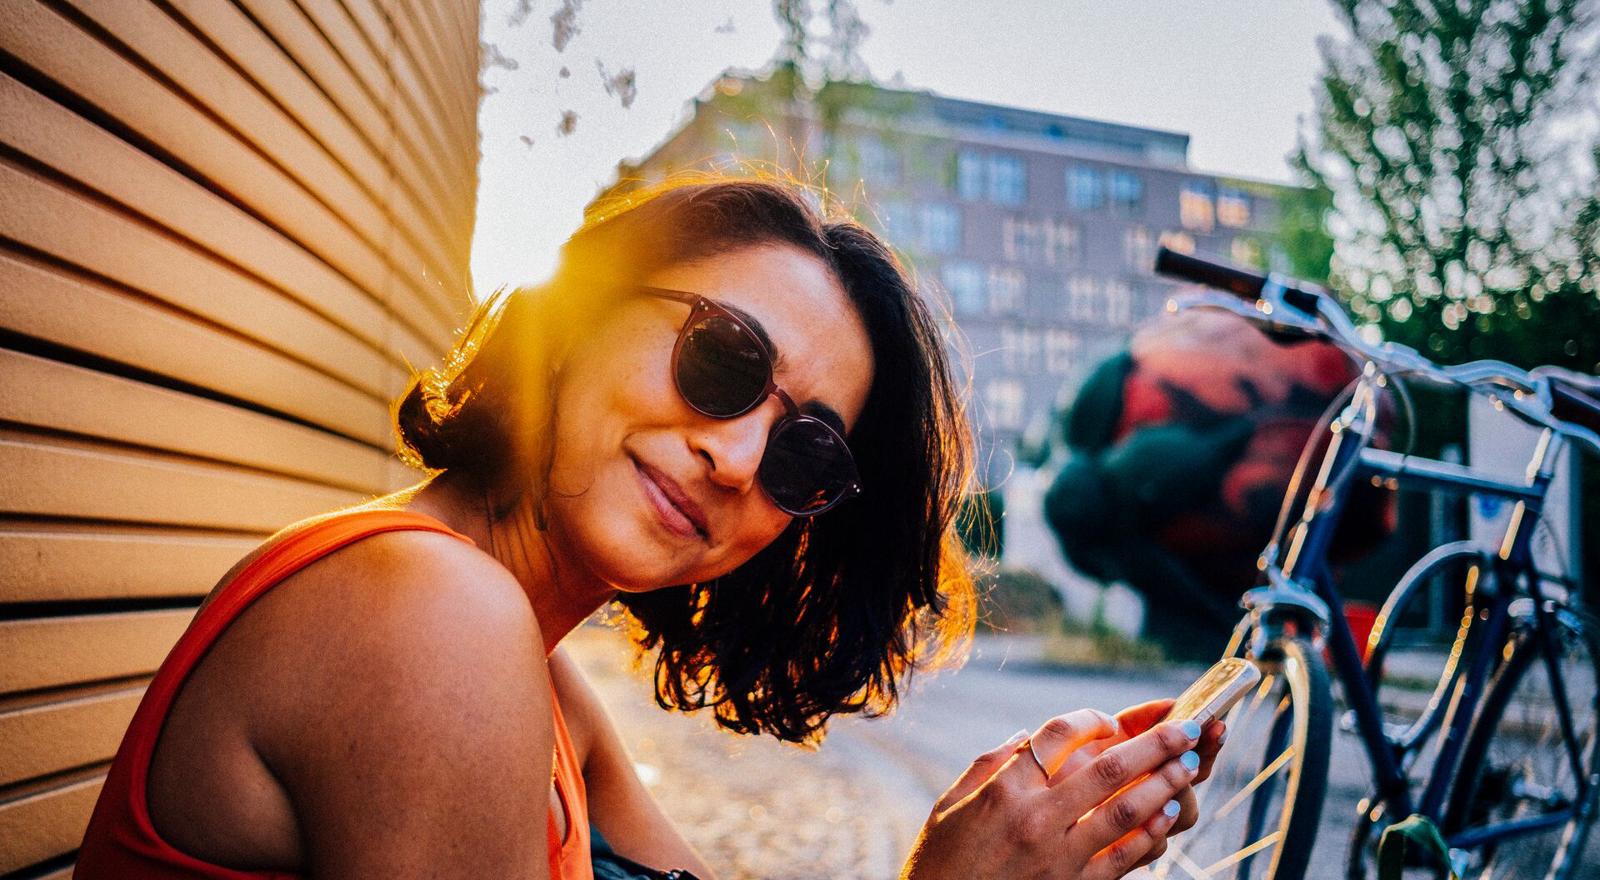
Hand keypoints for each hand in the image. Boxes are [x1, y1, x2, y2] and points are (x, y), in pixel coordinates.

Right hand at [901, 708, 1203, 879]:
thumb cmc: (941, 862)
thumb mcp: (949, 805)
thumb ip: (989, 766)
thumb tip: (1026, 738)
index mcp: (1004, 790)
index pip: (1058, 736)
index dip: (1090, 720)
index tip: (1109, 719)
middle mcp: (1035, 818)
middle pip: (1107, 769)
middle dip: (1154, 744)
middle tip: (1187, 727)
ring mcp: (1058, 856)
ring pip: (1125, 810)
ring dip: (1164, 784)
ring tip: (1188, 764)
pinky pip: (1123, 856)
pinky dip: (1151, 832)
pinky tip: (1169, 814)